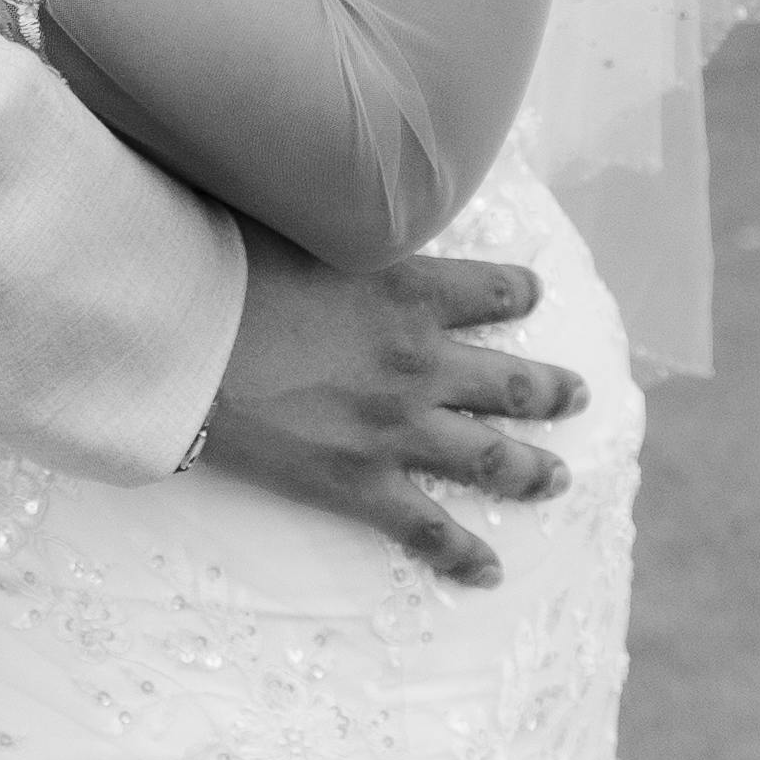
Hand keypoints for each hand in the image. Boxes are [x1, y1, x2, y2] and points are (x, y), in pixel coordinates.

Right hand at [197, 229, 584, 591]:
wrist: (182, 339)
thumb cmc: (224, 265)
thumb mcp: (295, 219)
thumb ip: (334, 219)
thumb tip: (330, 186)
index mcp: (409, 290)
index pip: (492, 290)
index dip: (518, 293)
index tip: (532, 294)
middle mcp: (421, 361)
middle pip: (512, 383)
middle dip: (553, 392)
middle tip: (577, 395)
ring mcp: (397, 429)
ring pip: (494, 458)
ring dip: (535, 470)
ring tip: (560, 478)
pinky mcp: (361, 483)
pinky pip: (429, 528)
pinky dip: (464, 555)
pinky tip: (490, 572)